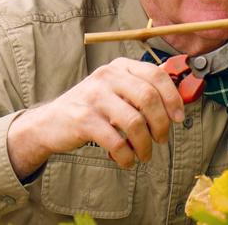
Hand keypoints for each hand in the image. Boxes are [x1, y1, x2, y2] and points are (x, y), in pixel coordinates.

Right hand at [7, 57, 183, 178]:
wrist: (49, 123)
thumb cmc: (91, 108)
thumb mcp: (116, 91)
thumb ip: (141, 91)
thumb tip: (177, 101)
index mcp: (120, 67)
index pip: (156, 74)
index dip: (173, 97)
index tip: (178, 117)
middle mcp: (107, 76)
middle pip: (149, 98)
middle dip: (161, 124)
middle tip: (161, 139)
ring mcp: (94, 96)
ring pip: (135, 122)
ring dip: (145, 144)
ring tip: (144, 154)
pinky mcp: (83, 119)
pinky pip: (116, 141)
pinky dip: (127, 156)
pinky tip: (127, 160)